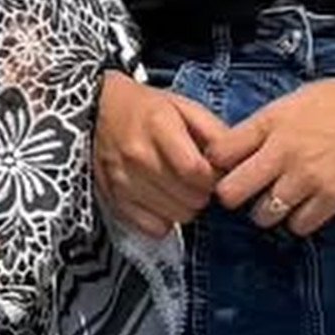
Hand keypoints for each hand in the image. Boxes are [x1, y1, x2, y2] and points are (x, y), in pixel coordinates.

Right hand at [94, 71, 237, 235]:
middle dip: (202, 193)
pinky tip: (162, 201)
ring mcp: (122, 180)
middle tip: (197, 180)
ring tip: (180, 189)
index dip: (213, 178)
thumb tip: (236, 162)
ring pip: (174, 216)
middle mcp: (137, 155)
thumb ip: (214, 132)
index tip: (212, 173)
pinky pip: (152, 227)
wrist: (99, 110)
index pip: (196, 171)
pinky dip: (163, 219)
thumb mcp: (184, 107)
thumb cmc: (146, 109)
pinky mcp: (113, 199)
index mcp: (158, 125)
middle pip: (189, 198)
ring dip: (185, 207)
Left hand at [209, 69, 334, 238]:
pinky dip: (300, 221)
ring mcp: (307, 177)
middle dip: (234, 197)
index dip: (217, 165)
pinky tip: (309, 207)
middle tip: (247, 194)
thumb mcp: (301, 99)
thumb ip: (270, 123)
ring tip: (281, 201)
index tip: (227, 169)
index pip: (219, 153)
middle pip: (231, 192)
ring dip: (268, 212)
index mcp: (272, 120)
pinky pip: (299, 225)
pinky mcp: (333, 198)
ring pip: (262, 215)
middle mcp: (283, 149)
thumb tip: (244, 145)